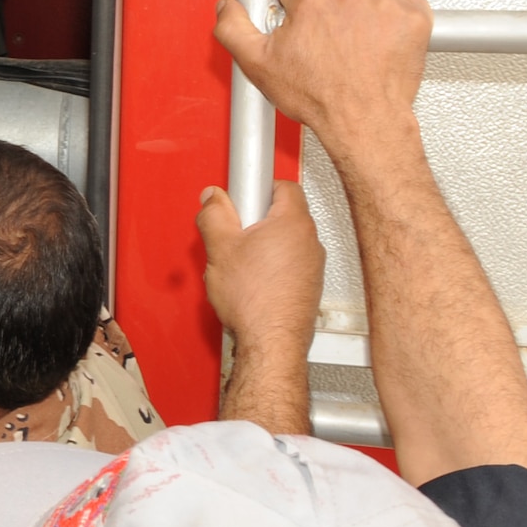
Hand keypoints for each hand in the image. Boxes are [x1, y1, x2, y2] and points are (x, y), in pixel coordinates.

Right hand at [200, 181, 323, 434]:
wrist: (271, 342)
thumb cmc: (253, 299)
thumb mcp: (219, 248)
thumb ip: (214, 214)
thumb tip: (213, 197)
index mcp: (291, 222)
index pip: (282, 185)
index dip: (256, 187)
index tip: (240, 196)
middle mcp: (309, 240)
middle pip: (281, 213)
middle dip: (254, 220)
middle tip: (232, 234)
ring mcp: (313, 264)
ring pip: (285, 240)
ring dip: (262, 245)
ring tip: (239, 264)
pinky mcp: (309, 285)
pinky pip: (289, 264)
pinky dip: (271, 267)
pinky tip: (252, 283)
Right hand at [214, 0, 432, 154]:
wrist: (363, 120)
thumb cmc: (319, 98)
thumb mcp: (258, 66)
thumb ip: (234, 30)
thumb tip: (226, 8)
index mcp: (309, 3)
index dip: (294, 13)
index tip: (300, 29)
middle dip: (327, 12)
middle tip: (327, 42)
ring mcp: (382, 5)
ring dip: (360, 9)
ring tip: (355, 40)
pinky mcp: (411, 15)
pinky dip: (396, 7)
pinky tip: (383, 28)